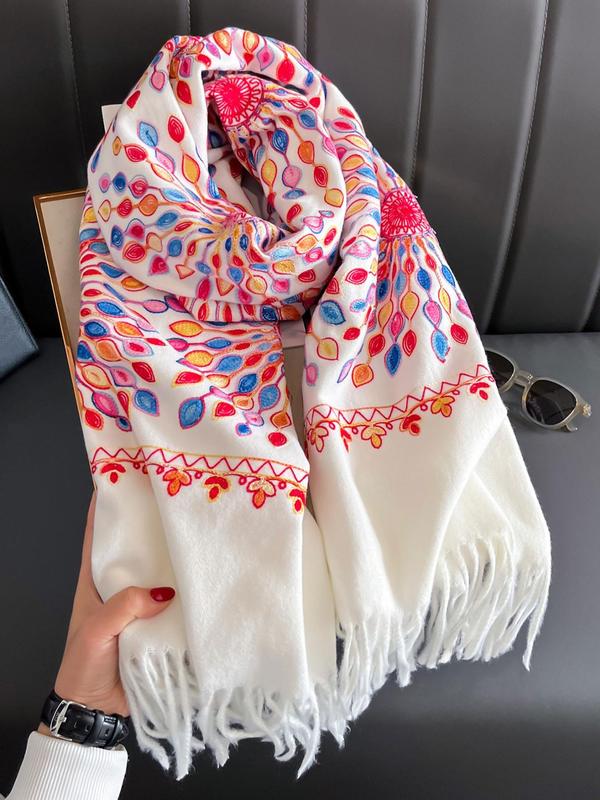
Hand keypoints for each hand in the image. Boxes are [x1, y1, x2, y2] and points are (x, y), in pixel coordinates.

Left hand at [39, 492, 174, 731]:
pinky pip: (177, 603)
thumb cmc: (83, 666)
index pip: (97, 536)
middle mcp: (120, 587)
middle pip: (136, 549)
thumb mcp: (95, 631)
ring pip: (161, 572)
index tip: (120, 477)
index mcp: (94, 581)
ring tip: (197, 533)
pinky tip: (207, 579)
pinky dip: (191, 593)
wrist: (96, 710)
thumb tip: (163, 594)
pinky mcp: (160, 625)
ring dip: (175, 559)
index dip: (104, 507)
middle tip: (173, 500)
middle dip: (151, 526)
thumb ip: (123, 608)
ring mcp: (141, 605)